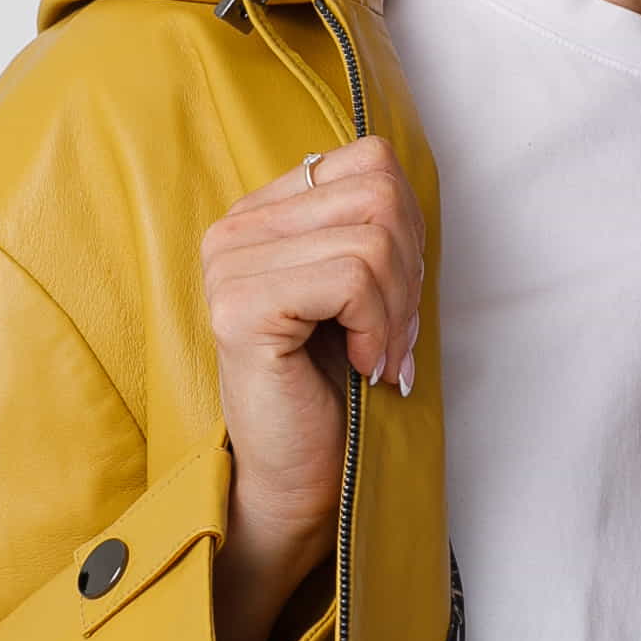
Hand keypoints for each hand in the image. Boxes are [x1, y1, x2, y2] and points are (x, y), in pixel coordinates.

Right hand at [199, 137, 423, 640]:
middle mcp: (234, 228)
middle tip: (395, 336)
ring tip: (380, 355)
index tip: (400, 300)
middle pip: (377, 192)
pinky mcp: (240, 307)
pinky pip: (351, 278)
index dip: (411, 230)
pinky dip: (378, 327)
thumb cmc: (335, 389)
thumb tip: (408, 185)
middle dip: (411, 270)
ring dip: (397, 308)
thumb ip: (375, 228)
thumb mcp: (364, 291)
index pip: (369, 161)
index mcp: (262, 213)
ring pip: (371, 237)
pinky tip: (362, 366)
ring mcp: (230, 265)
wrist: (298, 479)